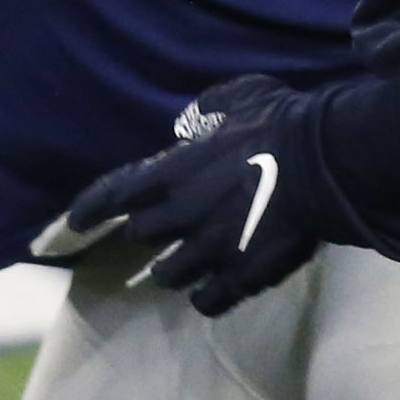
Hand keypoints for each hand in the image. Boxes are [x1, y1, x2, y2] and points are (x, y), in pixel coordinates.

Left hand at [34, 77, 324, 315]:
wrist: (324, 163)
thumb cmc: (281, 123)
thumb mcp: (238, 98)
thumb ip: (206, 111)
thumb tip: (188, 123)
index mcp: (172, 173)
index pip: (111, 195)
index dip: (89, 211)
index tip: (74, 224)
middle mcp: (180, 216)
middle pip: (142, 237)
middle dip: (149, 233)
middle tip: (164, 230)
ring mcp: (209, 251)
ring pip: (169, 276)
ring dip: (173, 270)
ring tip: (186, 265)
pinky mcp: (240, 277)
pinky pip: (208, 301)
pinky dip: (207, 297)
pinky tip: (215, 291)